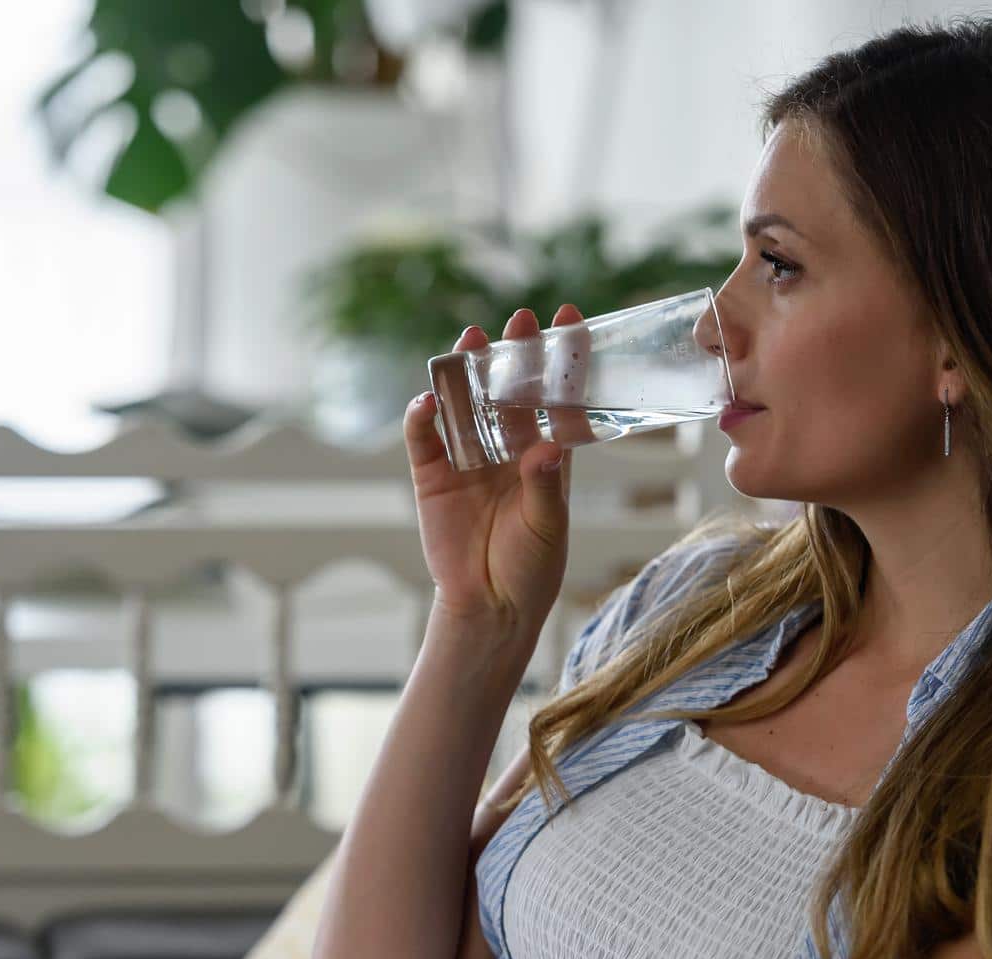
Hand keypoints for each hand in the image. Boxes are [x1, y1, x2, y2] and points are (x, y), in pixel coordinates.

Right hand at [408, 304, 586, 632]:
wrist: (488, 607)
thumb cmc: (530, 567)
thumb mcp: (547, 526)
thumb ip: (544, 486)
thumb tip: (545, 448)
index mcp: (544, 455)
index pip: (556, 398)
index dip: (563, 360)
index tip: (569, 320)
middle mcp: (505, 448)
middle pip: (508, 390)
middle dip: (514, 354)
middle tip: (520, 318)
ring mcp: (467, 459)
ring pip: (464, 403)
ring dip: (465, 371)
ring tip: (470, 340)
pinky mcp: (431, 476)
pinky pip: (423, 438)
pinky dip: (422, 417)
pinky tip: (428, 400)